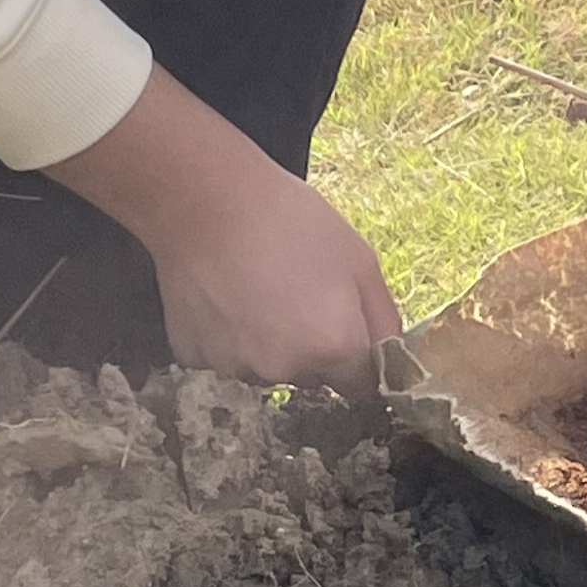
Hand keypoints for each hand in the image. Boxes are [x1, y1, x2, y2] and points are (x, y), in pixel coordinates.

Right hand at [47, 64, 402, 395]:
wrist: (207, 202)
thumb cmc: (291, 221)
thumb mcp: (359, 259)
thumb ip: (382, 318)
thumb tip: (391, 358)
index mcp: (333, 348)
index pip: (360, 385)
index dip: (359, 360)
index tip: (348, 330)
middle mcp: (284, 370)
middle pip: (312, 375)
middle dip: (314, 346)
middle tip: (299, 292)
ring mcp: (235, 368)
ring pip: (267, 367)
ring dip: (271, 343)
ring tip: (259, 287)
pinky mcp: (194, 359)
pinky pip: (227, 356)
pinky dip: (230, 336)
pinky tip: (227, 294)